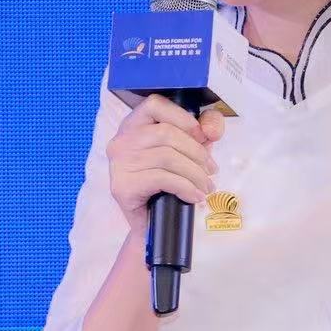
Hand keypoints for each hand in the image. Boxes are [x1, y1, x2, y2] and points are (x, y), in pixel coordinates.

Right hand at [105, 93, 225, 232]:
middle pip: (166, 133)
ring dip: (195, 174)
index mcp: (133, 125)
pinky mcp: (122, 186)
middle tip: (211, 171)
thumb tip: (211, 130)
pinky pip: (162, 179)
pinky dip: (186, 187)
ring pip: (167, 157)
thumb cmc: (167, 184)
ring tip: (205, 187)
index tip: (202, 136)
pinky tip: (194, 197)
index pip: (155, 104)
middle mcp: (121, 141)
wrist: (151, 226)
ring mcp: (119, 164)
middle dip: (196, 152)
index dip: (183, 117)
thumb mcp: (186, 153)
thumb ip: (202, 133)